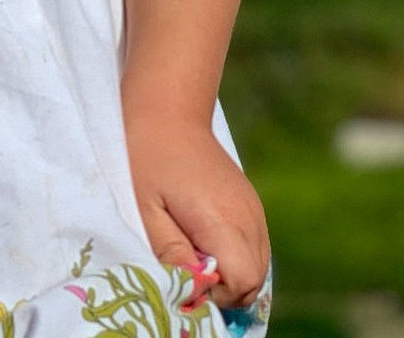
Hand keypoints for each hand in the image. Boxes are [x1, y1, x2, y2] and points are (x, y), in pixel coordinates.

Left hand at [123, 113, 270, 311]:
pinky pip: (255, 247)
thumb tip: (193, 290)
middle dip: (223, 288)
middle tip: (187, 266)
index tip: (187, 276)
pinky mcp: (251, 204)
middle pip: (254, 282)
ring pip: (258, 267)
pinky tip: (204, 236)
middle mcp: (249, 217)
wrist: (168, 110)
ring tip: (193, 249)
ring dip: (229, 272)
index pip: (243, 282)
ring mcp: (254, 209)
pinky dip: (235, 255)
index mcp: (224, 220)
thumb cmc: (148, 158)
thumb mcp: (146, 211)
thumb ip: (171, 255)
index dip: (215, 293)